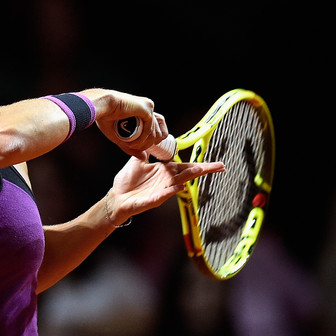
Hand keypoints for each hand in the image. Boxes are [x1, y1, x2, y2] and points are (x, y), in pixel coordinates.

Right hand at [88, 89, 167, 152]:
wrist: (102, 105)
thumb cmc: (106, 116)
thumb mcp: (120, 136)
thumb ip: (132, 146)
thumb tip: (145, 157)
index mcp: (142, 111)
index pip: (157, 127)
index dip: (152, 140)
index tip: (142, 147)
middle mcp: (147, 108)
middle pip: (159, 131)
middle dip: (150, 144)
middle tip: (137, 148)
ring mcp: (148, 108)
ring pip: (155, 132)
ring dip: (143, 143)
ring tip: (130, 145)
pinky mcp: (147, 110)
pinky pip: (149, 129)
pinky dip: (142, 139)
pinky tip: (132, 142)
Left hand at [105, 152, 224, 225]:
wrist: (117, 197)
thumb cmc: (128, 181)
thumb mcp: (137, 161)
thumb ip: (146, 150)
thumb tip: (152, 137)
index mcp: (164, 171)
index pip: (185, 166)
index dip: (199, 164)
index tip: (216, 163)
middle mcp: (166, 181)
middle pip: (188, 173)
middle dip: (203, 169)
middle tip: (221, 166)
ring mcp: (161, 191)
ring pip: (179, 182)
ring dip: (189, 176)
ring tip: (199, 169)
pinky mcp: (152, 200)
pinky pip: (163, 195)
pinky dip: (171, 191)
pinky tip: (180, 186)